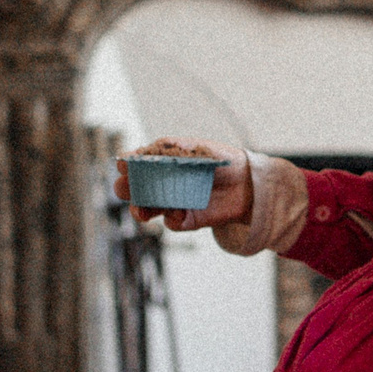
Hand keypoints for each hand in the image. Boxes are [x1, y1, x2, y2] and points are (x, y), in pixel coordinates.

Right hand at [115, 138, 254, 233]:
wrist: (248, 182)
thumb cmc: (219, 159)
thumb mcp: (195, 148)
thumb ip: (169, 149)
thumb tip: (140, 152)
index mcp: (160, 163)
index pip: (134, 164)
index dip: (126, 165)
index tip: (124, 165)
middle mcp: (161, 184)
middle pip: (132, 189)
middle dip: (124, 190)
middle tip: (126, 189)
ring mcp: (172, 203)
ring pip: (146, 210)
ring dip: (140, 211)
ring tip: (143, 212)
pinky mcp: (186, 219)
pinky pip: (171, 223)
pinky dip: (172, 219)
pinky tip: (180, 213)